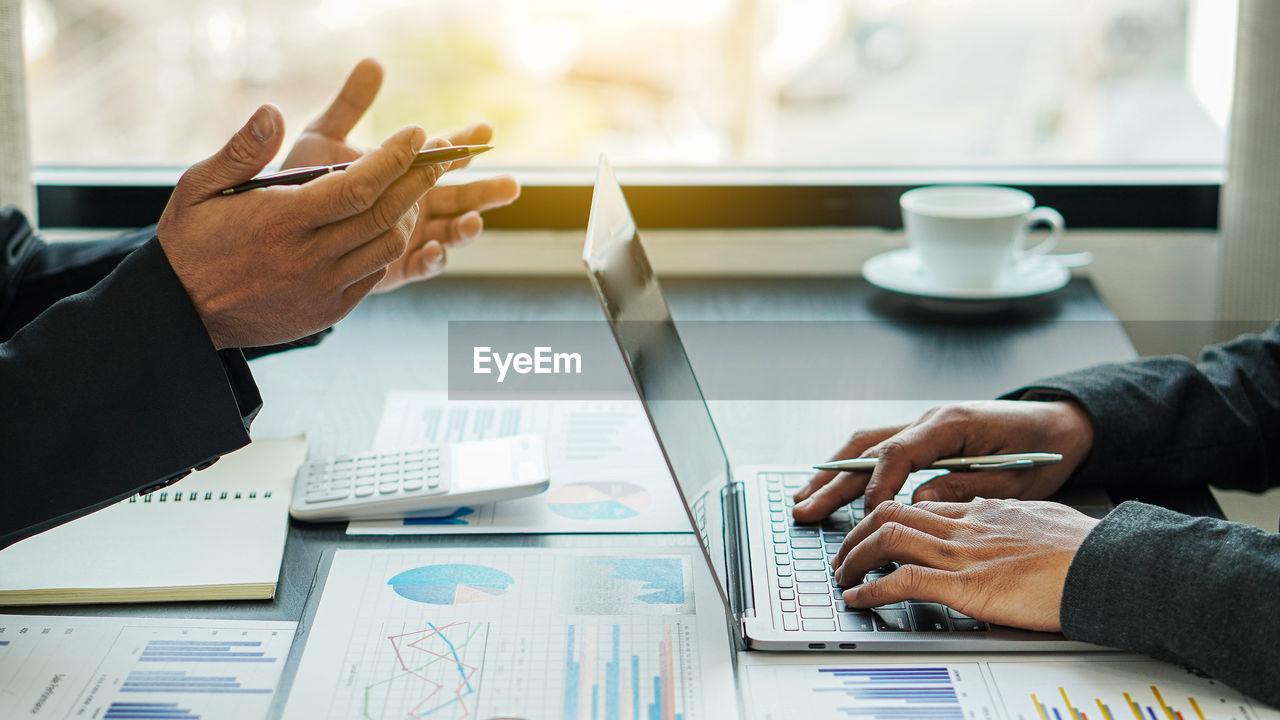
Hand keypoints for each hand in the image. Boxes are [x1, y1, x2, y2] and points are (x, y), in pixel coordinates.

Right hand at [157, 104, 445, 348]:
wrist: (182, 313)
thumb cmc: (191, 242)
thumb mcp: (198, 186)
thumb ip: (241, 150)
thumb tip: (273, 112)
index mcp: (280, 221)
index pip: (357, 187)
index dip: (394, 158)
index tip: (416, 134)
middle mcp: (307, 258)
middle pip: (384, 215)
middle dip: (418, 180)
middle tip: (437, 154)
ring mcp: (322, 288)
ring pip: (387, 246)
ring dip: (409, 214)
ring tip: (413, 187)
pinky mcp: (330, 310)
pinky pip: (374, 274)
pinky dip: (387, 245)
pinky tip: (387, 223)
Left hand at [282, 58, 519, 291]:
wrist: (277, 232)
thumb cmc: (300, 183)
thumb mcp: (324, 138)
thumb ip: (350, 105)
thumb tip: (373, 63)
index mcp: (406, 174)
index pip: (444, 156)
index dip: (465, 143)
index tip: (486, 128)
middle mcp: (414, 206)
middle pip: (461, 198)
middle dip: (487, 193)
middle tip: (511, 187)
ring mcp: (408, 237)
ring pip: (450, 234)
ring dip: (466, 228)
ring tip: (473, 221)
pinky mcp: (393, 268)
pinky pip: (419, 267)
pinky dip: (433, 260)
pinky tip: (436, 250)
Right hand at [791, 399, 1094, 522]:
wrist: (1060, 424)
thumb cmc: (1042, 451)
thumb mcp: (1011, 480)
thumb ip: (963, 490)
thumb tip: (915, 505)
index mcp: (950, 424)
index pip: (897, 454)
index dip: (877, 487)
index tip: (868, 519)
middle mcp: (928, 420)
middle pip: (867, 448)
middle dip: (832, 481)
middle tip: (804, 510)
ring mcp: (922, 425)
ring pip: (864, 446)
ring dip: (832, 473)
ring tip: (804, 498)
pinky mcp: (924, 437)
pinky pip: (878, 450)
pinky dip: (852, 468)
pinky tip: (833, 485)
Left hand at [830, 498, 1097, 631]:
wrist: (1111, 565)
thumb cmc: (1090, 550)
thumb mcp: (1044, 519)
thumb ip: (1013, 520)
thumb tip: (1001, 518)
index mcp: (986, 512)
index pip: (921, 504)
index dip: (888, 517)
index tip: (874, 531)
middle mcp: (967, 526)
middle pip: (892, 513)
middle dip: (859, 533)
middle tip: (845, 554)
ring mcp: (965, 554)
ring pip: (888, 537)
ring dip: (855, 557)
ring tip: (842, 576)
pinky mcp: (968, 586)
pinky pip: (905, 579)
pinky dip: (873, 589)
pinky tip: (859, 598)